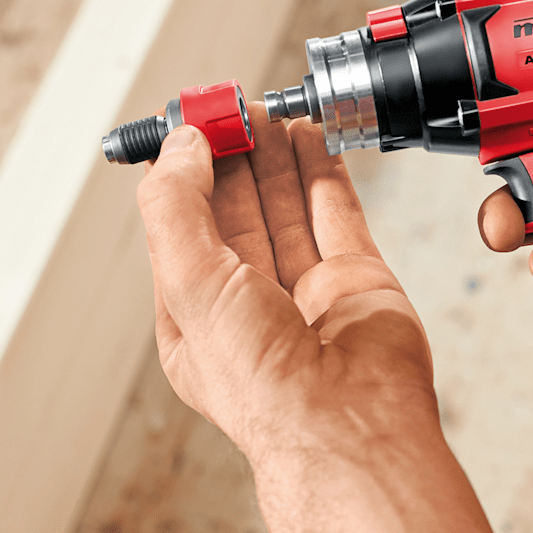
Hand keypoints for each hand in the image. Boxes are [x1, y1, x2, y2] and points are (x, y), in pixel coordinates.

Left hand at [137, 104, 510, 532]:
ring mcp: (307, 286)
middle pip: (241, 206)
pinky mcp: (355, 276)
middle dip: (237, 154)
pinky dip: (324, 172)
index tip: (194, 123)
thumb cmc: (265, 384)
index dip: (189, 169)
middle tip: (237, 109)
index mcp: (200, 308)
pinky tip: (312, 139)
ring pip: (289, 204)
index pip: (187, 221)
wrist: (351, 423)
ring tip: (273, 113)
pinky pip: (336, 211)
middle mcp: (253, 297)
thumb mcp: (190, 285)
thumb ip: (177, 208)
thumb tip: (184, 146)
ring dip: (280, 156)